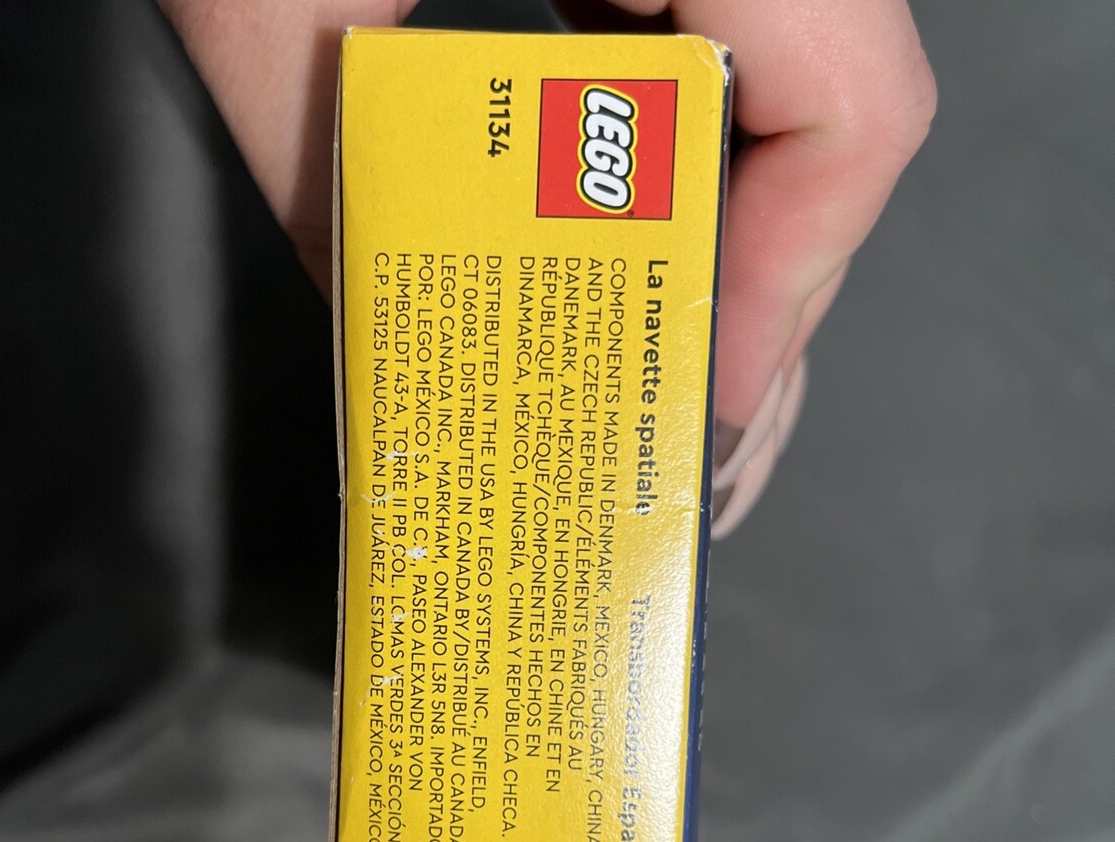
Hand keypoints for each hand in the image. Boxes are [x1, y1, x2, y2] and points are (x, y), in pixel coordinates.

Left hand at [160, 0, 934, 534]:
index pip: (849, 103)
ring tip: (672, 394)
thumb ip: (335, 176)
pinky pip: (718, 56)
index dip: (787, 288)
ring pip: (788, 103)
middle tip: (682, 442)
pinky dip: (689, 170)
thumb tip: (395, 354)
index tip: (697, 410)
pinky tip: (634, 257)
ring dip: (734, 255)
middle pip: (828, 129)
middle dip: (760, 308)